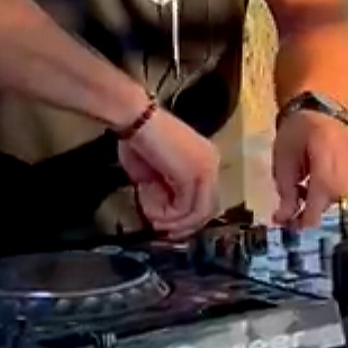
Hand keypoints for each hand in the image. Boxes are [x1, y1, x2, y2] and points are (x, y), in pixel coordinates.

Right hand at [118, 108, 220, 240]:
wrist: (135, 119)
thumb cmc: (139, 139)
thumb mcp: (156, 173)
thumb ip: (166, 192)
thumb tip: (164, 212)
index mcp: (206, 160)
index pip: (205, 199)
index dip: (186, 218)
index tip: (166, 225)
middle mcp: (212, 164)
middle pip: (206, 209)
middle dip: (181, 224)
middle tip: (160, 228)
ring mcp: (206, 170)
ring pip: (197, 213)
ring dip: (172, 221)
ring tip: (151, 216)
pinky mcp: (195, 176)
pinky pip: (185, 209)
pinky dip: (167, 215)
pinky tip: (151, 209)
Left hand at [272, 110, 347, 226]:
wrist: (320, 108)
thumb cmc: (297, 131)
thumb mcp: (283, 159)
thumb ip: (286, 191)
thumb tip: (284, 220)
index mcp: (325, 161)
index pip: (318, 202)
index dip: (303, 219)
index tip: (288, 225)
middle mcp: (347, 168)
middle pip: (327, 201)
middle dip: (309, 203)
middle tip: (296, 193)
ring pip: (337, 196)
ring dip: (321, 195)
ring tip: (309, 177)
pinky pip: (346, 187)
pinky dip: (333, 187)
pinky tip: (323, 173)